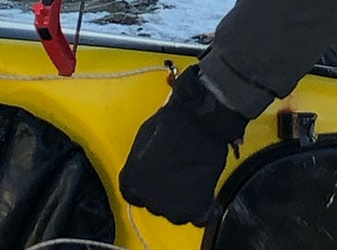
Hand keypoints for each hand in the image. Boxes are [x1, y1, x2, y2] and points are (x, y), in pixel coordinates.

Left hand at [119, 65, 247, 226]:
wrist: (202, 119)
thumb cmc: (175, 119)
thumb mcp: (146, 134)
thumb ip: (142, 157)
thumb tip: (148, 159)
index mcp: (131, 180)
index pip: (133, 193)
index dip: (147, 184)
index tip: (156, 178)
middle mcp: (148, 198)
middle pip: (155, 203)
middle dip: (164, 191)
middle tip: (177, 172)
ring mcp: (173, 206)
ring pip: (176, 212)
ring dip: (183, 200)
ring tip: (193, 177)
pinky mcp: (196, 208)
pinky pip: (199, 216)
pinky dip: (203, 206)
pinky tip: (205, 189)